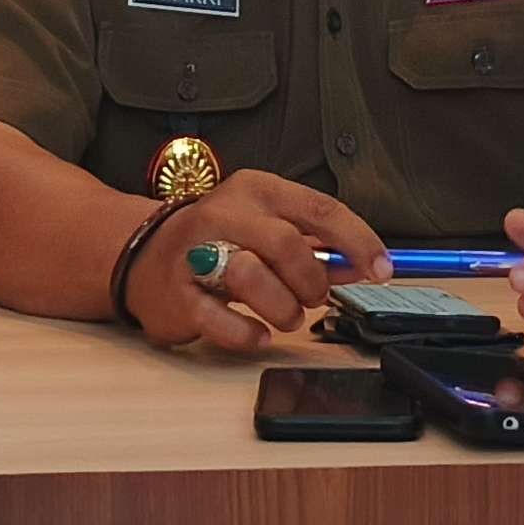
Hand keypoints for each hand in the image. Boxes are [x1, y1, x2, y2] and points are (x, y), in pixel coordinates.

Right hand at [125, 172, 387, 351]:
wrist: (142, 255)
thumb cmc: (219, 242)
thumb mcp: (268, 229)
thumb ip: (315, 247)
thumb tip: (363, 265)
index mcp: (256, 190)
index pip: (320, 209)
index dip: (358, 241)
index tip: (381, 269)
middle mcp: (224, 214)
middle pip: (286, 243)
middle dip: (312, 280)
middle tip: (315, 298)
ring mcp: (195, 253)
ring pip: (252, 276)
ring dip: (283, 308)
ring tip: (286, 316)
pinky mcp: (178, 295)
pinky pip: (220, 320)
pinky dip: (247, 334)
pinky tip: (257, 334)